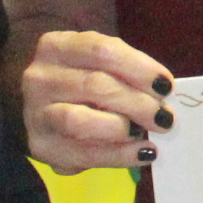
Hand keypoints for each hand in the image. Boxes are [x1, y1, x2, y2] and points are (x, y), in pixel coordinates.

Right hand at [19, 30, 175, 171]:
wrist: (42, 108)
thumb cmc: (80, 81)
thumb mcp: (97, 64)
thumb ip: (124, 73)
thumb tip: (162, 95)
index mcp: (56, 47)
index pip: (100, 50)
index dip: (138, 67)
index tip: (166, 85)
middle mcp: (40, 78)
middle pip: (94, 86)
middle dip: (137, 102)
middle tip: (164, 116)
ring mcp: (36, 114)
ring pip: (80, 122)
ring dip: (123, 128)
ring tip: (148, 133)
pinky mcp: (41, 147)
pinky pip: (83, 154)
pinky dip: (119, 155)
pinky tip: (143, 153)